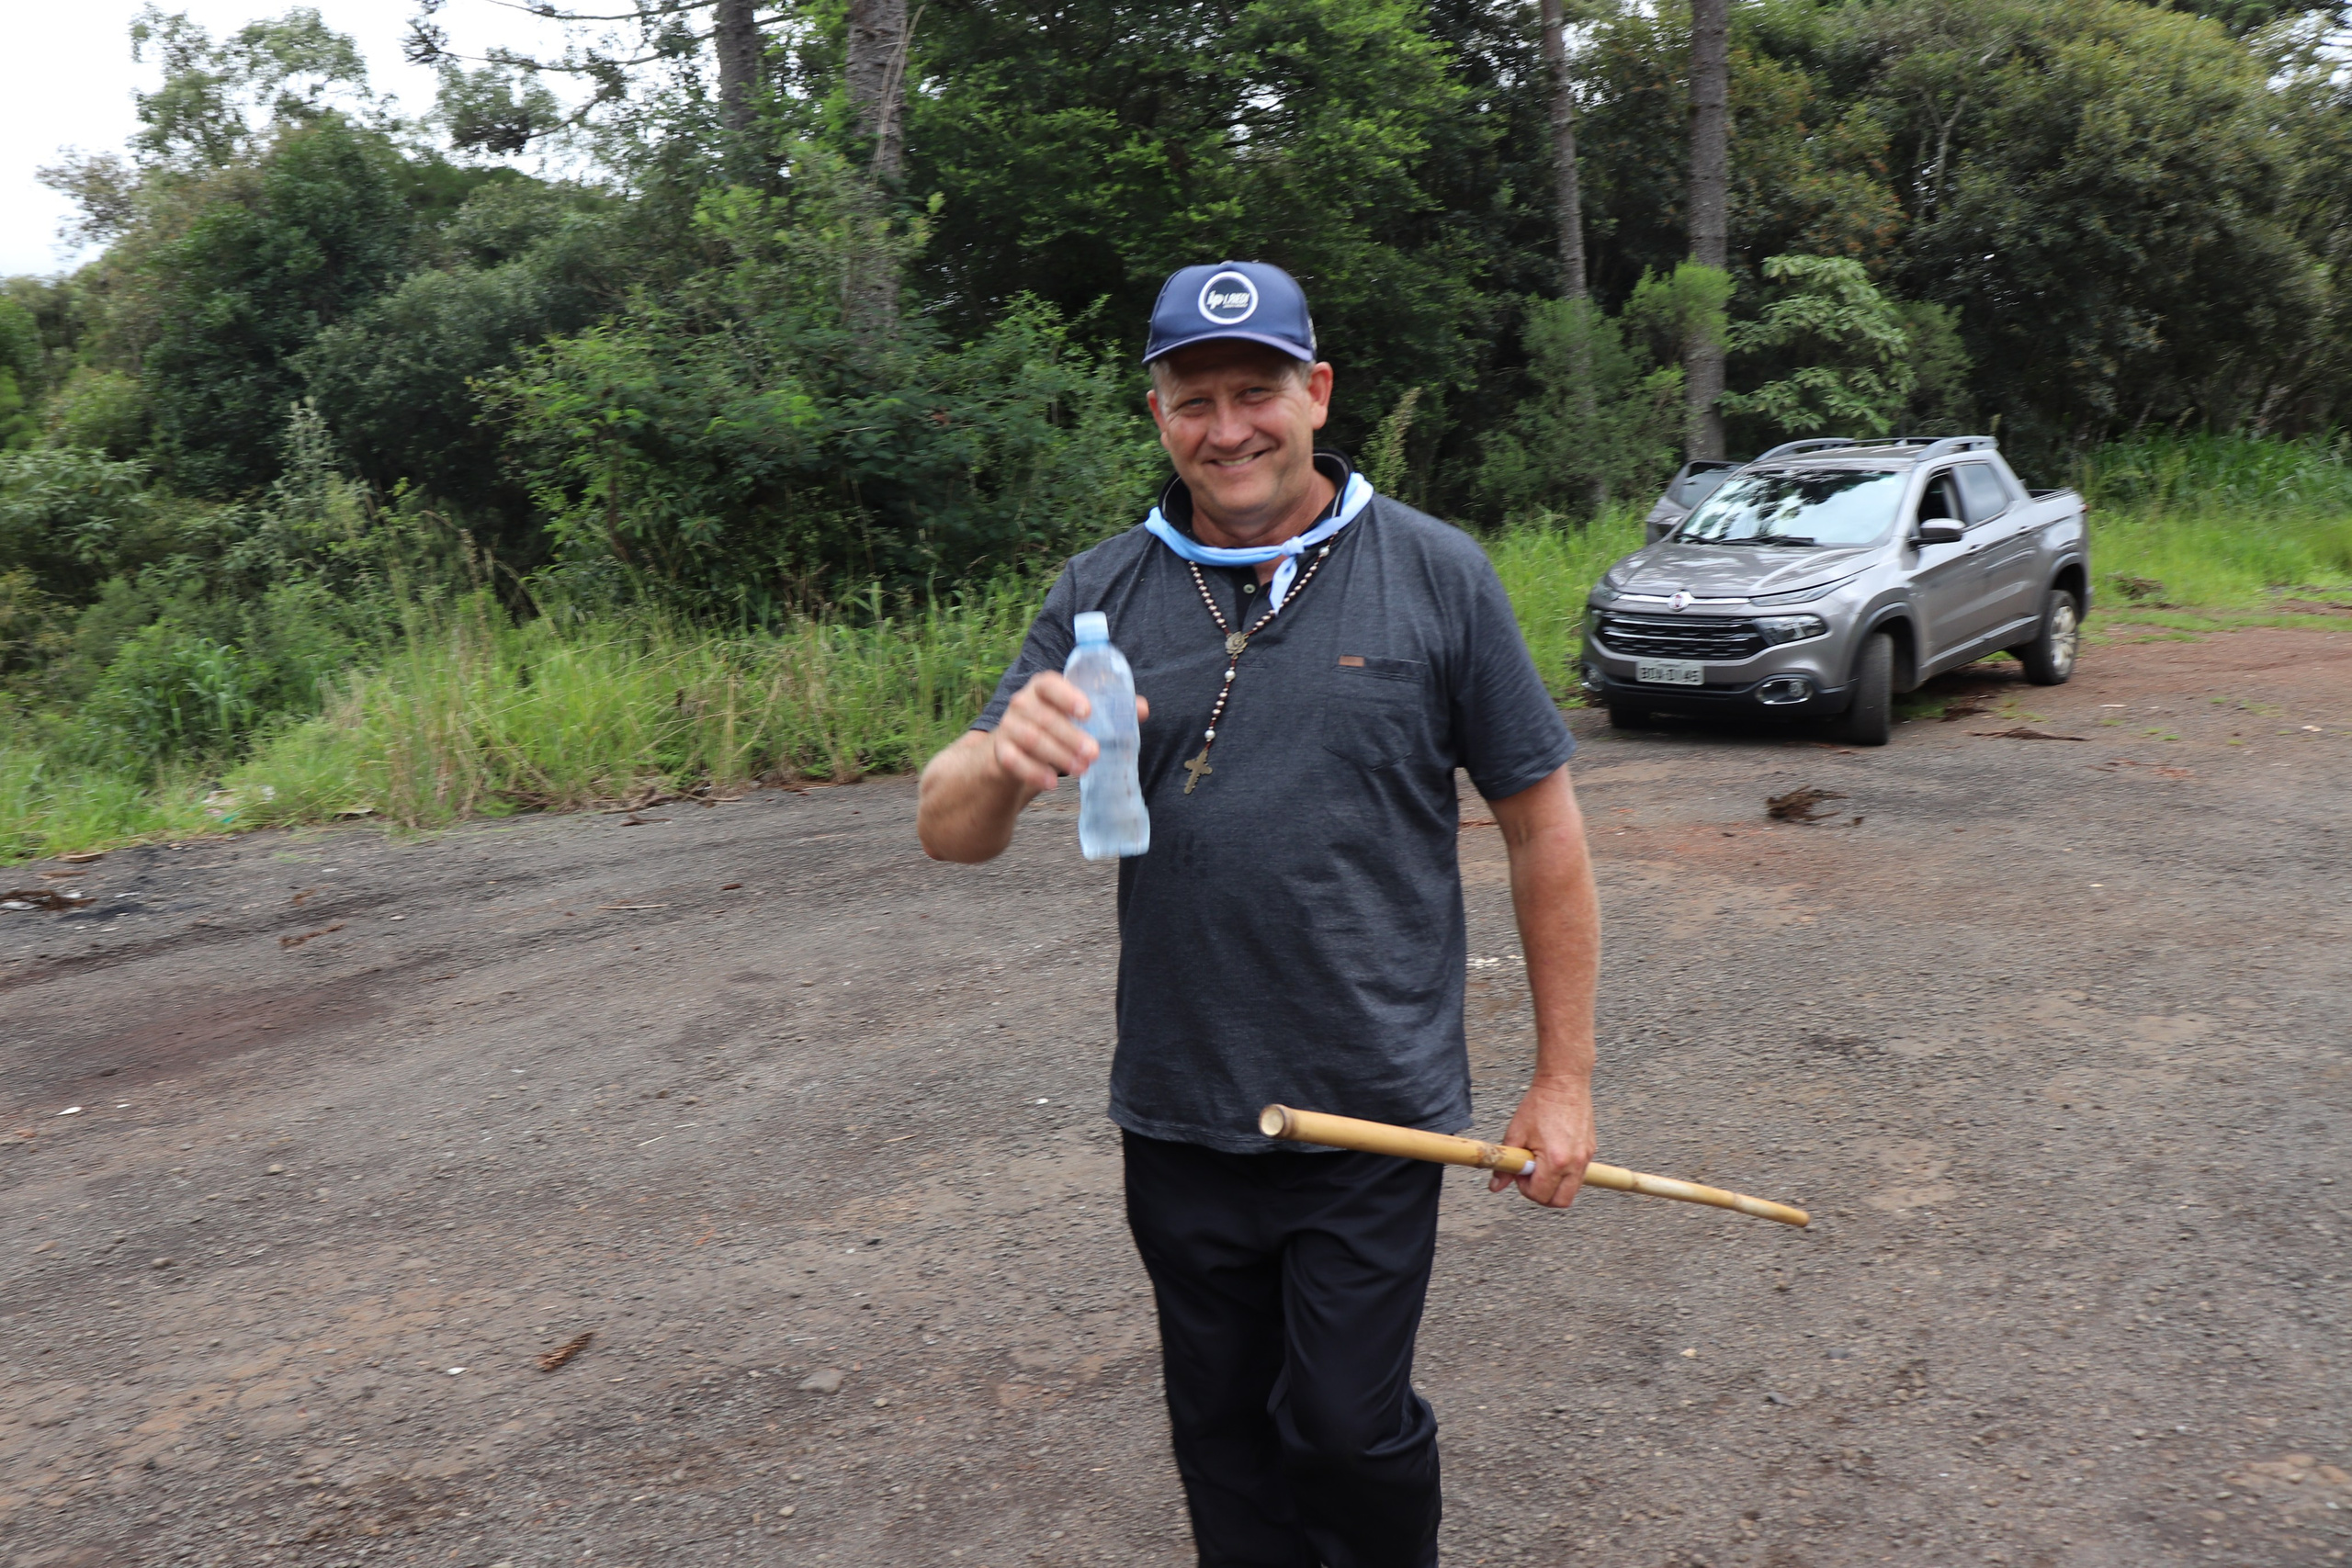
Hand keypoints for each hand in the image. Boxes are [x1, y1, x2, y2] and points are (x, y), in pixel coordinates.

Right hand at [988, 672, 1148, 793]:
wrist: (1013, 749)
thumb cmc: (1054, 726)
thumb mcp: (1076, 716)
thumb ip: (1109, 710)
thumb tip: (1142, 709)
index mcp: (1042, 687)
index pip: (1050, 684)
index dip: (1068, 696)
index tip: (1088, 712)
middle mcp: (1022, 702)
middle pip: (1045, 717)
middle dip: (1071, 737)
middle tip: (1094, 753)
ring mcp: (1008, 726)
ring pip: (1031, 739)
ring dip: (1057, 755)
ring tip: (1080, 770)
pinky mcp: (1000, 750)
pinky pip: (1014, 761)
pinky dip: (1033, 772)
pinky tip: (1052, 782)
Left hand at [1488, 1075, 1595, 1207]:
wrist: (1564, 1083)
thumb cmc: (1540, 1104)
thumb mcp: (1516, 1134)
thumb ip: (1506, 1164)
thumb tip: (1496, 1186)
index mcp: (1555, 1161)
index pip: (1540, 1195)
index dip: (1525, 1189)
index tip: (1519, 1174)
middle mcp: (1575, 1163)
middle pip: (1561, 1201)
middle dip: (1542, 1195)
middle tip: (1530, 1177)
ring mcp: (1585, 1158)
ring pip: (1571, 1190)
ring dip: (1555, 1185)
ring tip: (1541, 1163)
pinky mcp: (1590, 1151)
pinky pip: (1578, 1175)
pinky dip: (1565, 1174)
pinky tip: (1552, 1155)